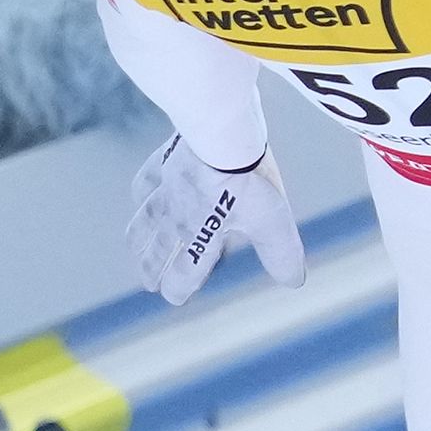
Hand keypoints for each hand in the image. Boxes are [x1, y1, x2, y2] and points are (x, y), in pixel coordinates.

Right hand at [128, 137, 305, 306]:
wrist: (222, 133)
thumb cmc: (247, 180)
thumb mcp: (272, 222)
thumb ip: (280, 255)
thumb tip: (294, 281)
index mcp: (201, 238)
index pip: (184, 273)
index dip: (179, 289)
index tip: (176, 297)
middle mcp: (177, 219)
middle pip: (158, 252)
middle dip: (153, 271)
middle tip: (150, 283)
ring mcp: (166, 191)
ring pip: (144, 222)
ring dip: (139, 242)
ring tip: (135, 250)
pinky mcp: (164, 162)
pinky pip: (145, 183)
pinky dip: (141, 195)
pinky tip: (140, 197)